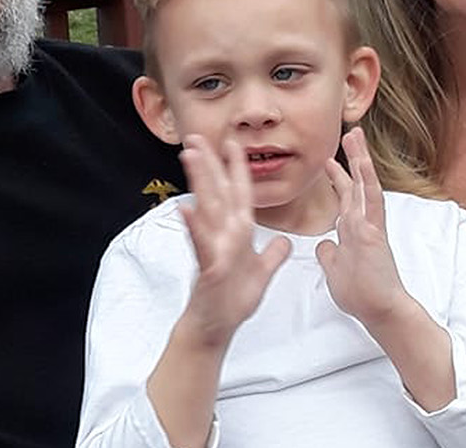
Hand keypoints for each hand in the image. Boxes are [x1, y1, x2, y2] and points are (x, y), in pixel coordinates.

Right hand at [176, 135, 290, 347]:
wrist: (216, 328)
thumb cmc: (233, 302)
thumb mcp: (261, 274)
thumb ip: (271, 255)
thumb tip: (281, 241)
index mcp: (238, 233)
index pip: (239, 194)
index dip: (237, 169)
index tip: (233, 144)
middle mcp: (224, 235)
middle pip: (218, 192)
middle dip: (209, 163)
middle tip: (196, 137)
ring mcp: (214, 248)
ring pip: (207, 209)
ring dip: (199, 182)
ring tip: (189, 157)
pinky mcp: (208, 266)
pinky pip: (202, 243)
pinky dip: (194, 226)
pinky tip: (185, 209)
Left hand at [315, 127, 413, 327]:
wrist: (379, 310)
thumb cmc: (360, 294)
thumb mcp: (335, 271)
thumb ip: (330, 254)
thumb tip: (324, 244)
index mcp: (353, 231)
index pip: (345, 199)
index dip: (338, 179)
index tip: (330, 161)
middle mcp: (362, 223)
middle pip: (356, 185)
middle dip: (351, 159)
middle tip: (349, 135)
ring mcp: (369, 225)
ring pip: (365, 185)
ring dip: (361, 159)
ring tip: (357, 135)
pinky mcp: (374, 231)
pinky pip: (371, 200)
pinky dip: (368, 179)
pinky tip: (364, 161)